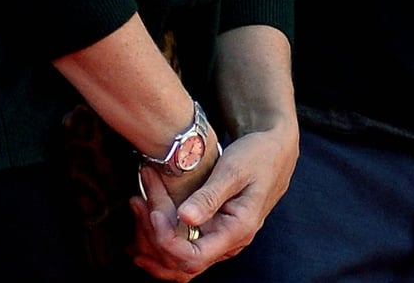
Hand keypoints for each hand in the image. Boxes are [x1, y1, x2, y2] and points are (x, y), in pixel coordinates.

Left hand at [129, 122, 298, 278]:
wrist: (276, 150)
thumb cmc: (258, 155)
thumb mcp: (234, 170)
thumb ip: (210, 196)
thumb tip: (184, 218)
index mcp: (237, 231)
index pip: (193, 258)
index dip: (167, 242)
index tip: (154, 213)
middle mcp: (229, 243)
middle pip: (180, 262)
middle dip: (153, 237)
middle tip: (138, 201)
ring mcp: (220, 239)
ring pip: (178, 257)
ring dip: (152, 238)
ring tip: (137, 204)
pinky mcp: (213, 231)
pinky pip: (182, 245)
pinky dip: (161, 234)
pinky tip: (145, 216)